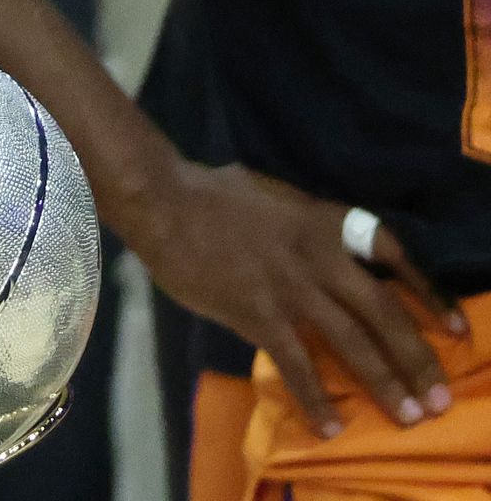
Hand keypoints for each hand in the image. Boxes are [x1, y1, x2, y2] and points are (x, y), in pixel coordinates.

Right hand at [138, 163, 465, 435]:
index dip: (428, 293)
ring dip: (383, 382)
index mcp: (326, 222)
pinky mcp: (258, 312)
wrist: (164, 202)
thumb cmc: (211, 194)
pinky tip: (329, 425)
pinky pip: (296, 363)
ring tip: (407, 415)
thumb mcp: (276, 198)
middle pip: (383, 311)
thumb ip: (305, 225)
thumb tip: (319, 248)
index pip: (394, 254)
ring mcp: (290, 287)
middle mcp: (320, 257)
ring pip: (352, 341)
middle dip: (416, 357)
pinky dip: (315, 397)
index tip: (455, 327)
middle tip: (437, 397)